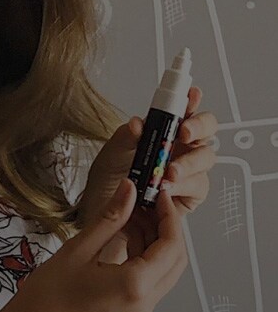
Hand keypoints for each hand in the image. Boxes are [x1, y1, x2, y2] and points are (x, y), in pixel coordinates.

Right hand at [2, 179, 186, 311]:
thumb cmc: (48, 296)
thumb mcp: (78, 249)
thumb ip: (110, 218)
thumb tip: (129, 189)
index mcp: (135, 285)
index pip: (171, 245)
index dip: (169, 215)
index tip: (158, 193)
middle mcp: (145, 301)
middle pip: (175, 258)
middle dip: (166, 226)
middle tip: (147, 201)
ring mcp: (139, 309)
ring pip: (164, 268)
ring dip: (154, 239)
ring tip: (130, 213)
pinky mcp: (130, 310)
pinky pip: (150, 278)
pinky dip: (144, 254)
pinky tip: (123, 234)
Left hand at [80, 85, 218, 230]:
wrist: (105, 213)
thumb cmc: (109, 180)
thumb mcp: (112, 153)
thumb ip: (126, 136)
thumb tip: (137, 123)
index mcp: (164, 131)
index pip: (185, 110)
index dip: (192, 101)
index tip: (190, 97)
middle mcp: (181, 148)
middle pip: (207, 130)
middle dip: (199, 127)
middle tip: (183, 133)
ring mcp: (188, 170)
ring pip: (206, 157)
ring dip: (189, 162)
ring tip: (168, 172)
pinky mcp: (190, 194)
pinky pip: (198, 185)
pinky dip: (184, 185)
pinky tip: (167, 188)